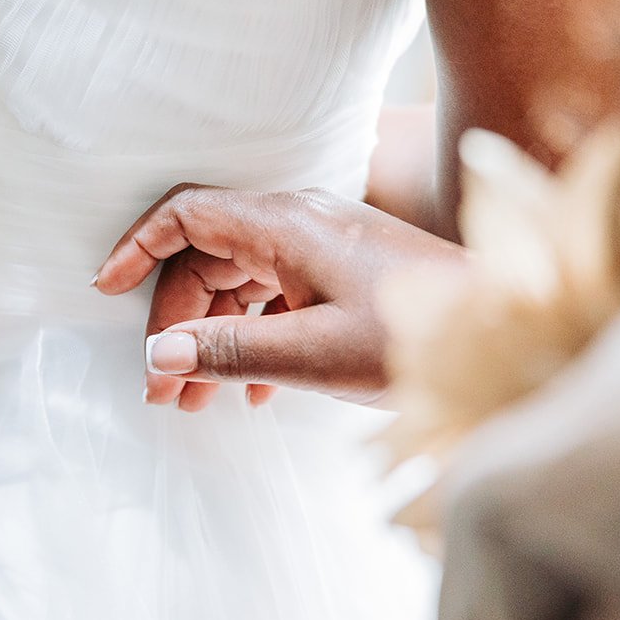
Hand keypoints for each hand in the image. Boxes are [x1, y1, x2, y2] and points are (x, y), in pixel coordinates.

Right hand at [94, 185, 466, 406]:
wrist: (514, 339)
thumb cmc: (424, 335)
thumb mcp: (315, 352)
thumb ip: (229, 350)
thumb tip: (158, 356)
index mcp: (286, 226)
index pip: (187, 216)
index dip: (138, 247)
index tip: (106, 290)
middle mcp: (298, 227)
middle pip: (206, 261)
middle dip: (173, 323)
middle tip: (160, 388)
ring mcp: (321, 253)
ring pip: (238, 286)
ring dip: (208, 341)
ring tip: (193, 403)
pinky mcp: (341, 280)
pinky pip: (273, 302)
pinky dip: (249, 342)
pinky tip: (249, 394)